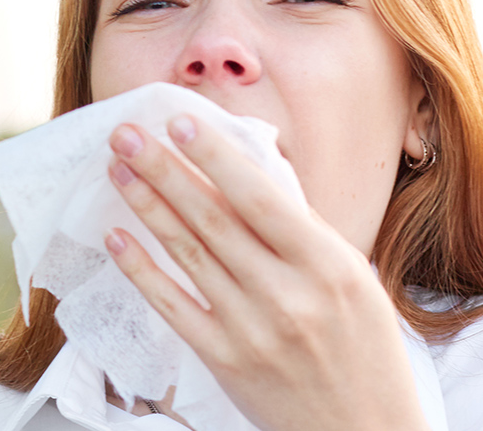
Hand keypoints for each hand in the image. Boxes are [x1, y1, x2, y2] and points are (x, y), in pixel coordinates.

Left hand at [103, 114, 428, 430]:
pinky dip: (142, 271)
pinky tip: (117, 238)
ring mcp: (252, 330)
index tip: (179, 122)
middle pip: (213, 219)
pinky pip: (173, 307)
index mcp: (328, 266)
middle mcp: (288, 295)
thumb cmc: (364, 350)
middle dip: (165, 169)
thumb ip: (302, 232)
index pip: (260, 198)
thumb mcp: (354, 280)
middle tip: (127, 133)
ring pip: (187, 255)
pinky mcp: (225, 361)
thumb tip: (246, 175)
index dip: (215, 157)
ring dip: (148, 207)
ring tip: (118, 169)